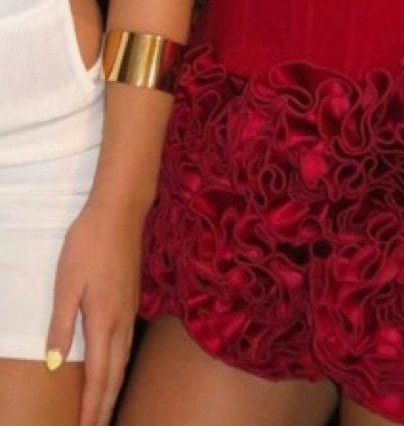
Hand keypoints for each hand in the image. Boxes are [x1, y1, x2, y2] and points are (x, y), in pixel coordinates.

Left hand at [46, 199, 144, 425]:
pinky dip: (119, 365)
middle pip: (116, 372)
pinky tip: (113, 366)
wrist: (120, 211)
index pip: (100, 374)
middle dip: (106, 403)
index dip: (93, 404)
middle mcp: (121, 320)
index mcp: (103, 320)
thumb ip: (62, 324)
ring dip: (114, 386)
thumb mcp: (66, 283)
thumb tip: (57, 364)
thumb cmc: (88, 244)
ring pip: (124, 358)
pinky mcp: (131, 297)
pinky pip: (126, 343)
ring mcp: (130, 307)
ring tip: (104, 407)